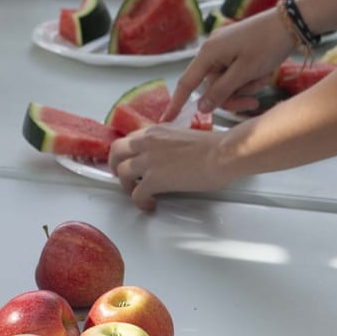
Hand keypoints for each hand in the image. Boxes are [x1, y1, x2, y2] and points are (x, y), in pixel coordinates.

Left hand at [107, 122, 234, 209]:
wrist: (222, 154)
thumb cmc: (214, 147)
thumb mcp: (185, 135)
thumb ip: (171, 143)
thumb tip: (171, 155)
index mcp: (156, 131)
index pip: (131, 138)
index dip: (128, 151)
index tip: (131, 159)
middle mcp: (147, 142)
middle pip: (116, 150)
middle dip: (114, 164)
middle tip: (120, 174)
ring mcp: (148, 161)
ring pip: (121, 172)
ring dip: (126, 185)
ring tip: (135, 192)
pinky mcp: (154, 180)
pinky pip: (136, 194)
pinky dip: (140, 202)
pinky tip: (149, 205)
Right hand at [170, 9, 295, 118]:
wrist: (290, 23)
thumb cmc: (267, 45)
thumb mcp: (244, 72)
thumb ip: (221, 91)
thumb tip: (201, 107)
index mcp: (209, 53)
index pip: (187, 83)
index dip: (177, 102)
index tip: (167, 119)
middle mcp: (212, 51)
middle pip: (213, 88)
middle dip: (234, 96)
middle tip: (254, 101)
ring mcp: (224, 50)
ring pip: (228, 83)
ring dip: (246, 86)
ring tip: (264, 76)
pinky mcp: (236, 51)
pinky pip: (237, 74)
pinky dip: (250, 77)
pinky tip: (264, 70)